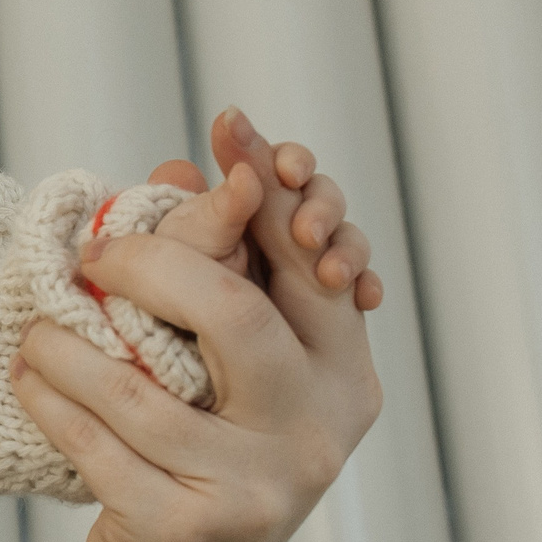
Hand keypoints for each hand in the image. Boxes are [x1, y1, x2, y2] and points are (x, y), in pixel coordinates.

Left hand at [13, 117, 383, 541]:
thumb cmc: (209, 449)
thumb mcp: (229, 364)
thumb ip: (218, 269)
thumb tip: (181, 164)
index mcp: (342, 373)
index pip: (307, 261)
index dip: (269, 189)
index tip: (224, 126)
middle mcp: (316, 429)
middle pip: (234, 314)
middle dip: (152, 265)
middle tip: (92, 255)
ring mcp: (258, 487)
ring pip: (143, 388)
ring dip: (70, 348)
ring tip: (35, 330)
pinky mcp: (189, 529)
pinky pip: (101, 450)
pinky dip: (53, 406)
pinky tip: (29, 382)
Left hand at [146, 107, 381, 308]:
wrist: (201, 381)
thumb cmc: (173, 312)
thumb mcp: (186, 256)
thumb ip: (211, 210)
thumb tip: (229, 169)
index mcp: (239, 205)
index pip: (271, 164)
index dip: (286, 160)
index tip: (288, 173)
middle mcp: (275, 227)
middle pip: (317, 193)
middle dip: (321, 206)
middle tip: (306, 236)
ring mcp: (308, 262)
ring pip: (345, 235)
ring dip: (348, 247)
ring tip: (331, 277)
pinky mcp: (332, 300)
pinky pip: (363, 281)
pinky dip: (368, 284)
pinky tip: (364, 299)